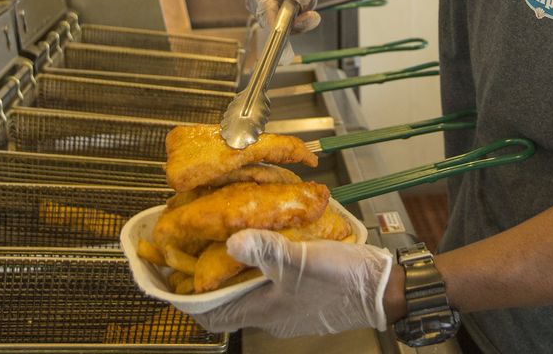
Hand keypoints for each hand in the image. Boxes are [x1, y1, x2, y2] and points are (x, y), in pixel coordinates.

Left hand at [193, 229, 392, 336]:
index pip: (211, 315)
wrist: (381, 289)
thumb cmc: (341, 280)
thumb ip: (267, 249)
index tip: (172, 277)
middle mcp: (270, 313)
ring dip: (236, 269)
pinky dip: (260, 266)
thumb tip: (230, 241)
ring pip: (248, 289)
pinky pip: (269, 283)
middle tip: (198, 247)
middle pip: (227, 300)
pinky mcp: (302, 295)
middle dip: (210, 278)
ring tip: (229, 238)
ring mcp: (286, 306)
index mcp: (263, 310)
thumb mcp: (302, 260)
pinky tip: (267, 242)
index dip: (188, 298)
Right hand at [245, 0, 320, 31]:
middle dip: (301, 19)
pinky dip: (309, 0)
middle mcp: (264, 6)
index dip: (275, 28)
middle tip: (314, 16)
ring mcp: (276, 11)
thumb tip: (304, 1)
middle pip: (282, 24)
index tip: (284, 34)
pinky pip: (302, 13)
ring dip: (309, 2)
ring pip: (296, 19)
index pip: (266, 16)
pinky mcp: (286, 13)